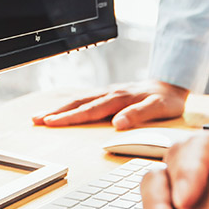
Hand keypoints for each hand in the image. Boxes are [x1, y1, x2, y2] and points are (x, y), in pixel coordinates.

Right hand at [31, 80, 188, 129]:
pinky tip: (63, 107)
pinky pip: (87, 97)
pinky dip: (72, 103)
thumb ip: (138, 115)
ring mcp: (109, 92)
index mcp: (120, 99)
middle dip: (57, 112)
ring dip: (61, 108)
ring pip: (80, 99)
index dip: (70, 117)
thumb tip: (117, 123)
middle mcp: (111, 94)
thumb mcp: (159, 108)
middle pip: (79, 104)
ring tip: (41, 116)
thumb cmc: (167, 100)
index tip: (51, 122)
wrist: (173, 84)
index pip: (90, 110)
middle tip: (36, 120)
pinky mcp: (111, 93)